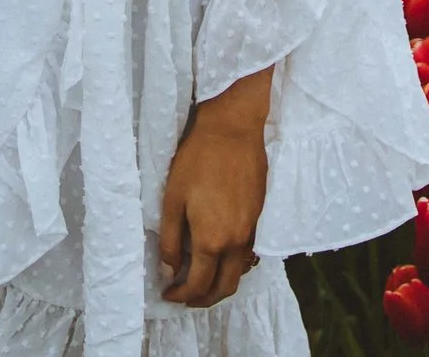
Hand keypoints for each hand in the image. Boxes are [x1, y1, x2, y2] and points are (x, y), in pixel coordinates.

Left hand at [157, 72, 271, 308]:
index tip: (168, 293)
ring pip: (240, 272)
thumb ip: (171, 240)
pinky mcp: (259, 216)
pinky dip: (234, 264)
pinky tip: (220, 253)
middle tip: (185, 296)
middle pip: (225, 288)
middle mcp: (236, 241)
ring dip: (221, 283)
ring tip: (201, 277)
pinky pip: (249, 254)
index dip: (181, 296)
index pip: (198, 285)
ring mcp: (252, 229)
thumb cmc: (197, 159)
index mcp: (212, 240)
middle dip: (204, 299)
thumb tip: (170, 269)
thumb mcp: (173, 199)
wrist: (233, 128)